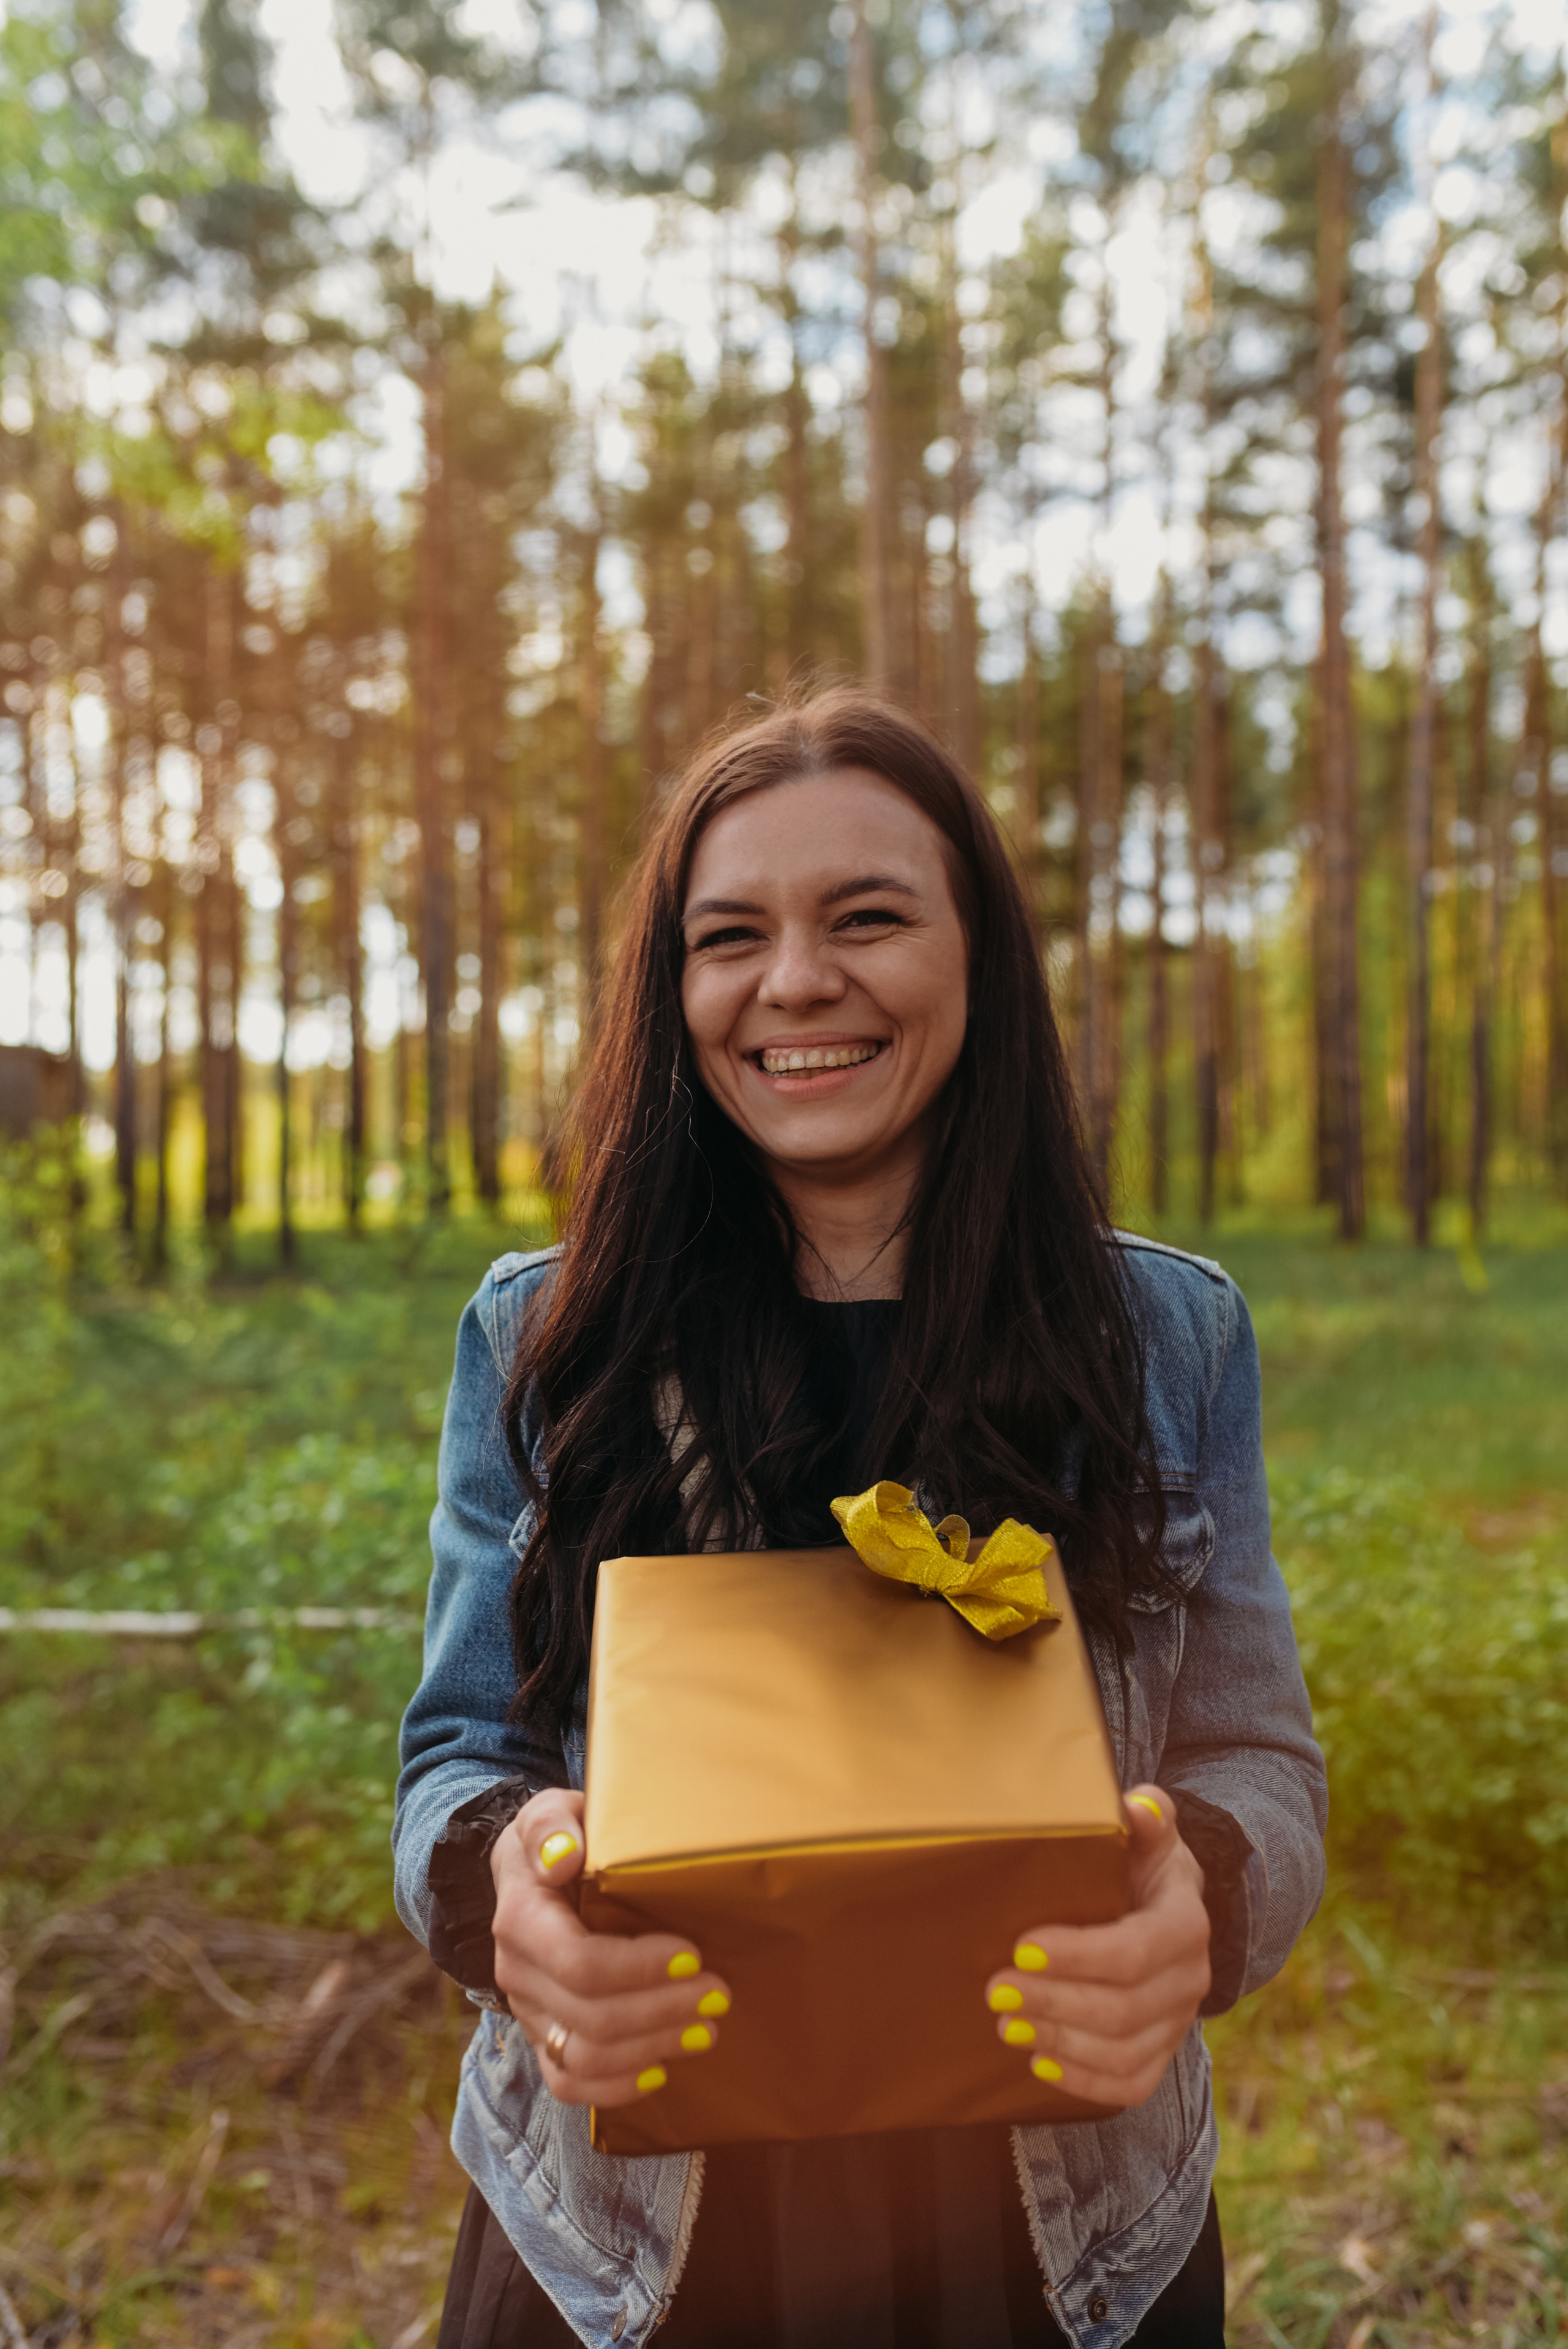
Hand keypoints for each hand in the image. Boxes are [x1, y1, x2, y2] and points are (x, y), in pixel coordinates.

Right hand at [489, 1788, 733, 2107]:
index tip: (693, 1954)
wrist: (531, 1871)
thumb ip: (551, 1826)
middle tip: (718, 1994)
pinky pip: (567, 2083)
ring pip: (583, 2057)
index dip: (639, 1967)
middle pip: (589, 2017)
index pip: (580, 1962)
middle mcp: (517, 1973)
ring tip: (705, 2030)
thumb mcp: (551, 1811)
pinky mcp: (542, 2036)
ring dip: (650, 2048)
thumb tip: (563, 1857)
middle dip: (661, 2010)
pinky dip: (615, 2087)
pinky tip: (660, 2072)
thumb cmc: (557, 1839)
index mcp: (520, 1918)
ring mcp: (528, 2011)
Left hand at [984, 1784, 1210, 2107]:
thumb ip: (1147, 1819)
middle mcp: (1189, 1980)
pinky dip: (1084, 2081)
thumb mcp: (1150, 1836)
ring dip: (1061, 2041)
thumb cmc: (1145, 1867)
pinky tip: (1040, 2061)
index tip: (1022, 1946)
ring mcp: (1177, 2023)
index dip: (1078, 1955)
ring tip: (1007, 2025)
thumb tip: (1136, 1807)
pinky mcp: (1162, 2053)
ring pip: (1124, 2052)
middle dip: (1054, 2002)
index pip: (1134, 1950)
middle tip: (997, 1991)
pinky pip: (1131, 2083)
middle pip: (1123, 2008)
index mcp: (1185, 1923)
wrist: (1170, 1910)